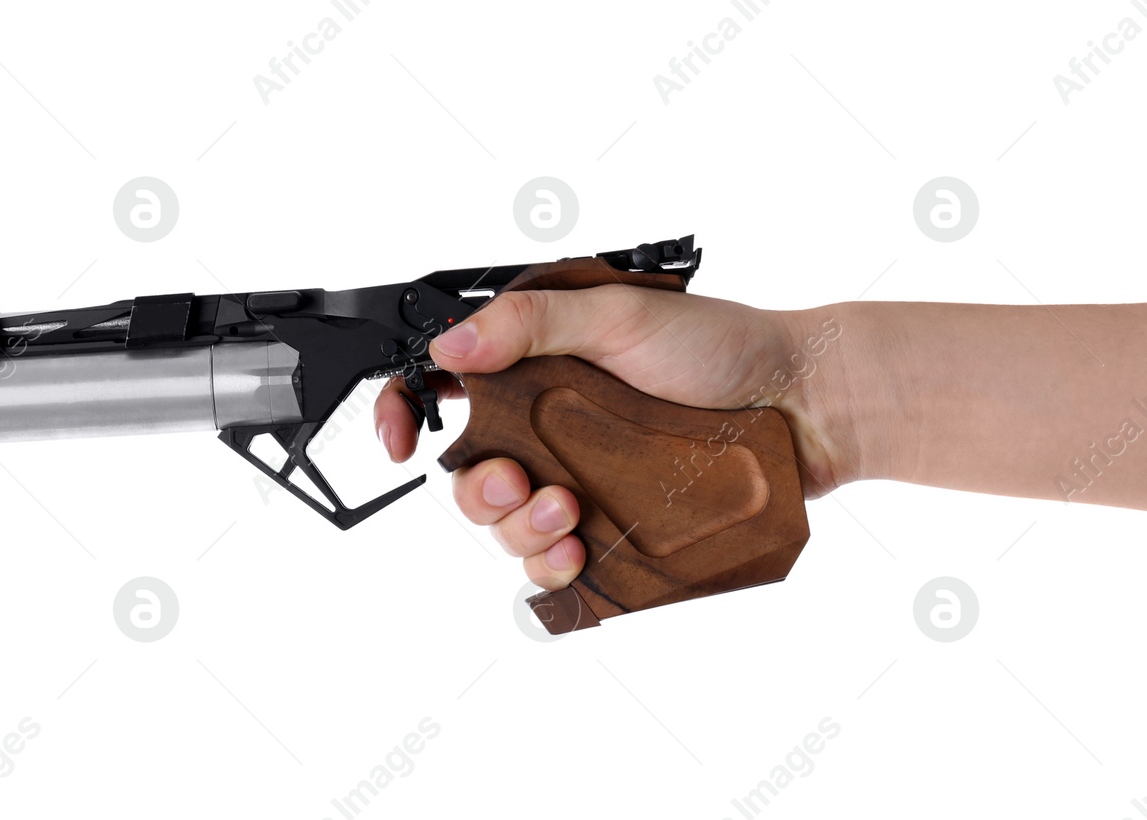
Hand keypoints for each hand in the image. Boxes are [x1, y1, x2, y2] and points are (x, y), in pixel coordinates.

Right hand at [374, 284, 840, 590]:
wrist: (803, 408)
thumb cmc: (723, 348)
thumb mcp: (622, 315)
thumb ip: (534, 324)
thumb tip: (453, 344)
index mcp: (534, 363)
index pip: (441, 383)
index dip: (403, 408)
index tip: (398, 439)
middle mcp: (547, 425)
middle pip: (468, 472)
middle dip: (479, 489)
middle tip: (517, 484)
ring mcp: (577, 478)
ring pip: (504, 526)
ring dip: (517, 529)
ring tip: (565, 515)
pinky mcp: (609, 527)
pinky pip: (551, 565)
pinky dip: (550, 567)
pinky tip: (578, 553)